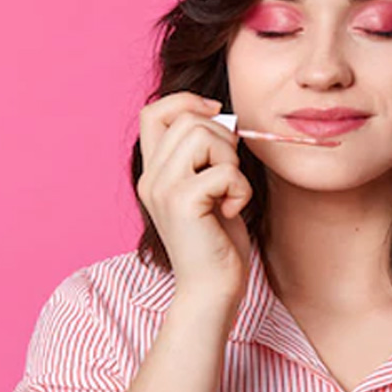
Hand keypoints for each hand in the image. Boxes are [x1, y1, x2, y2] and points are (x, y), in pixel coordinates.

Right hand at [135, 92, 253, 307]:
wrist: (211, 289)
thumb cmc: (217, 242)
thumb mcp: (208, 188)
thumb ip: (204, 155)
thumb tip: (221, 116)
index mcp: (153, 172)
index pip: (153, 111)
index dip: (186, 102)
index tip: (216, 115)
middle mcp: (150, 178)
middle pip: (188, 119)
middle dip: (223, 138)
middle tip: (229, 175)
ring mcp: (162, 189)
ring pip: (203, 135)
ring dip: (231, 161)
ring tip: (229, 192)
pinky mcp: (181, 203)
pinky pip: (223, 170)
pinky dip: (240, 189)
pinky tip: (232, 211)